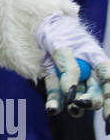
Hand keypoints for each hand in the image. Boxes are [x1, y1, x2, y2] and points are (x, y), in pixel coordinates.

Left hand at [36, 12, 109, 128]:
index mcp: (95, 59)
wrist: (37, 25)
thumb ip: (69, 68)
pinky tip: (52, 109)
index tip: (108, 114)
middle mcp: (86, 71)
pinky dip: (55, 102)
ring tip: (69, 108)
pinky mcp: (55, 81)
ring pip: (77, 97)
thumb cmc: (56, 31)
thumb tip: (71, 92)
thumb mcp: (63, 45)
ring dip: (74, 106)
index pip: (108, 79)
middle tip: (79, 102)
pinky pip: (57, 94)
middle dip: (90, 101)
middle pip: (94, 92)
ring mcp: (71, 78)